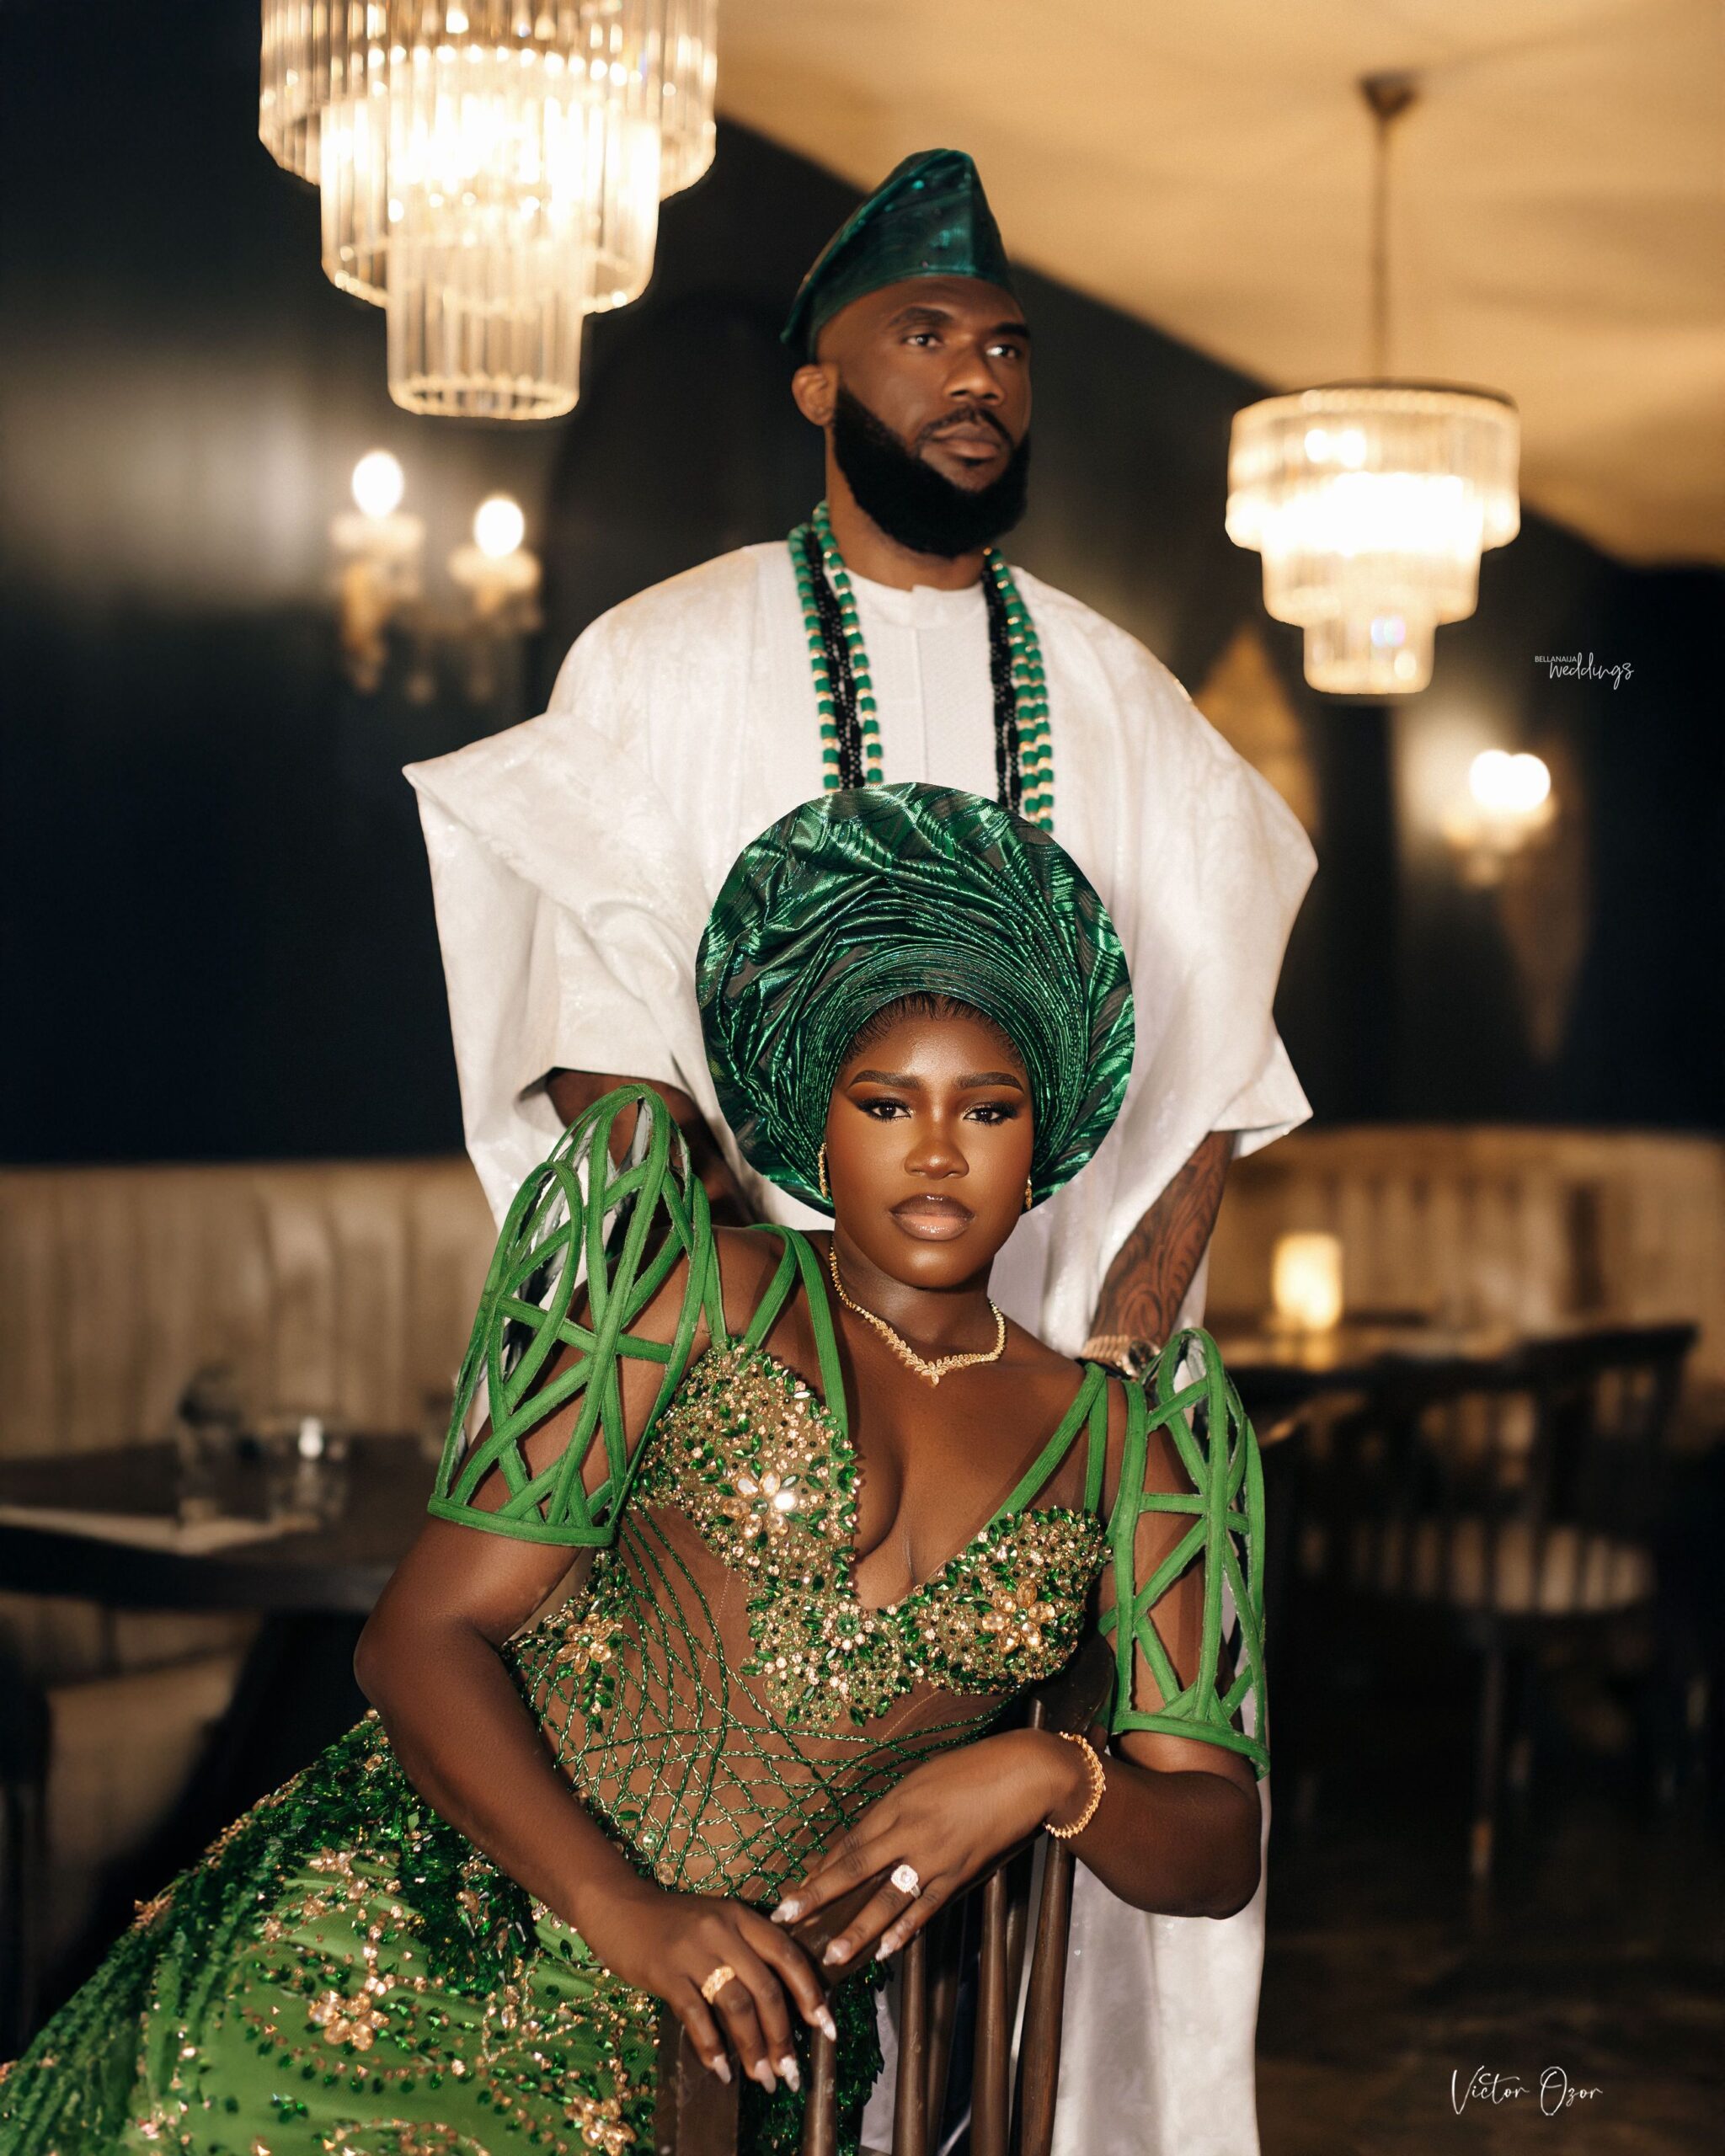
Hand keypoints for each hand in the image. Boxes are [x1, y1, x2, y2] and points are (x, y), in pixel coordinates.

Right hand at [578, 1878, 833, 2091]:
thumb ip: (748, 1948)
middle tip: (789, 2071)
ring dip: (752, 2047)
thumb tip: (783, 2001)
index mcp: (742, 1916)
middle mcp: (723, 1930)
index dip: (810, 1993)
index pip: (787, 1955)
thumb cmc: (674, 1920)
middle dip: (782, 2035)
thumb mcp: (718, 1920)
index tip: (824, 2028)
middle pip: (766, 1988)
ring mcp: (694, 1951)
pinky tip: (720, 2069)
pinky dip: (711, 2045)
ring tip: (762, 2078)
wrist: (620, 1906)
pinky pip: (695, 2014)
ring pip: (736, 2004)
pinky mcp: (666, 1972)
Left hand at [768, 1730, 1087, 1966]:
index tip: (794, 1892)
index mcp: (897, 1803)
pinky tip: (887, 1950)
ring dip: (858, 1929)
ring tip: (833, 1955)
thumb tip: (869, 1840)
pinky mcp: (961, 1873)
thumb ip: (896, 1810)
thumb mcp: (925, 1779)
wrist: (1025, 1773)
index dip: (820, 1870)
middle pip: (854, 1868)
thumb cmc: (973, 1768)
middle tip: (784, 1919)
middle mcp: (909, 1830)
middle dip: (817, 1896)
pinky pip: (927, 1907)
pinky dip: (906, 1930)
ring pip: (887, 1898)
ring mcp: (935, 1855)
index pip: (849, 1843)